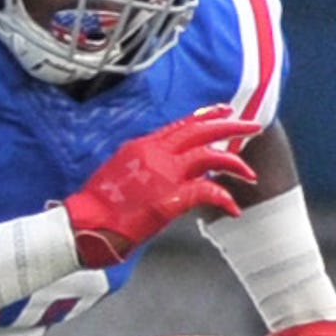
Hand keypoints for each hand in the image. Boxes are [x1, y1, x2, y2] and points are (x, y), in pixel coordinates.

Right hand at [60, 107, 259, 267]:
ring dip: (234, 163)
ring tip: (249, 173)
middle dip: (230, 126)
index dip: (206, 117)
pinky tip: (233, 206)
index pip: (181, 125)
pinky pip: (207, 192)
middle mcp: (156, 154)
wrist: (85, 224)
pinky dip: (224, 198)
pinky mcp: (171, 199)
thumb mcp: (120, 169)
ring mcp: (165, 175)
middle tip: (251, 125)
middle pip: (201, 132)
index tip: (224, 111)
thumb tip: (162, 165)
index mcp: (143, 145)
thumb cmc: (98, 204)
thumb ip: (145, 162)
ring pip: (210, 157)